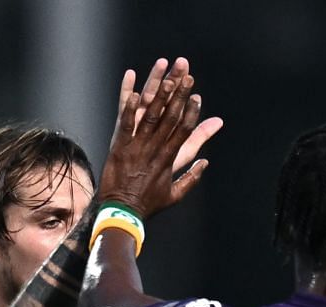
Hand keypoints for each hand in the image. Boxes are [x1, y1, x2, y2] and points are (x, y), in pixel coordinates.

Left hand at [99, 57, 223, 219]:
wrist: (122, 211)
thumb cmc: (149, 204)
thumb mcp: (175, 194)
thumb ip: (192, 177)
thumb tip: (206, 163)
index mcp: (170, 159)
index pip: (185, 131)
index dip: (192, 112)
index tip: (197, 96)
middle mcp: (156, 150)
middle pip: (171, 118)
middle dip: (179, 95)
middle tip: (186, 76)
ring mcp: (137, 147)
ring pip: (151, 116)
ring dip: (158, 95)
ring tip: (165, 76)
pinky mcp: (119, 146)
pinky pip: (126, 123)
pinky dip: (129, 106)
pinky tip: (133, 91)